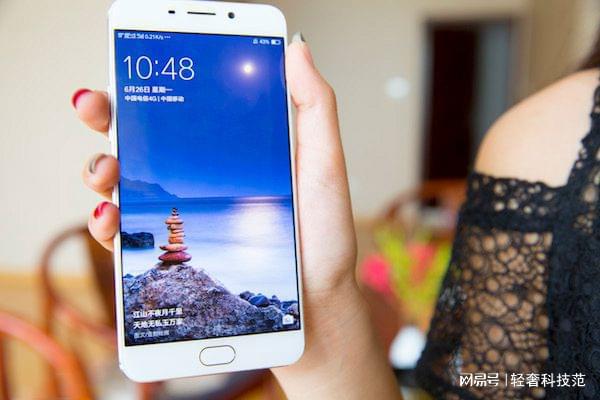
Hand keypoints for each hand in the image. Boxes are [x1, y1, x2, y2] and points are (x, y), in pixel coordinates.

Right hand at [74, 35, 398, 398]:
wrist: (316, 307)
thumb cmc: (323, 239)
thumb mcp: (322, 166)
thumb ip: (312, 107)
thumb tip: (295, 46)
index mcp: (229, 153)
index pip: (183, 111)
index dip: (153, 86)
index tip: (134, 64)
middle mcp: (199, 182)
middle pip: (141, 143)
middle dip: (108, 119)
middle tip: (96, 105)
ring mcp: (182, 221)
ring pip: (123, 187)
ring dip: (100, 171)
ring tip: (107, 169)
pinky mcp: (173, 260)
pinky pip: (127, 240)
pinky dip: (109, 225)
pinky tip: (113, 217)